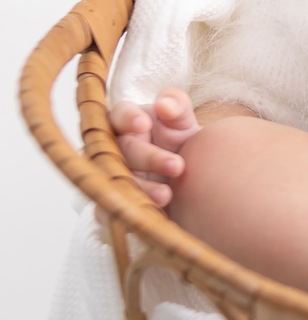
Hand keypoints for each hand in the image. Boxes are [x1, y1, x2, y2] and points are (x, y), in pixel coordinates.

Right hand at [109, 88, 201, 208]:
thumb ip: (177, 106)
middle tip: (177, 166)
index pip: (118, 114)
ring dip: (140, 188)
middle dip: (148, 158)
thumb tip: (165, 104)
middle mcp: (110, 148)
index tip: (145, 124)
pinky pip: (106, 211)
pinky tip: (148, 216)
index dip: (127, 118)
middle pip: (119, 150)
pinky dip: (125, 212)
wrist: (190, 183)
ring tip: (167, 195)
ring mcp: (107, 176)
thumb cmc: (180, 145)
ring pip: (113, 181)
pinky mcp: (109, 204)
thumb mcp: (183, 124)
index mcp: (125, 122)